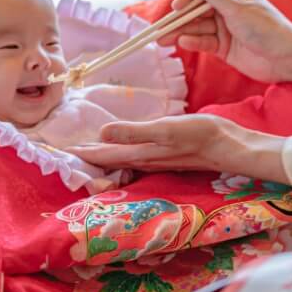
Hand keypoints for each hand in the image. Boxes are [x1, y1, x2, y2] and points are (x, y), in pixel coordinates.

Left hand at [84, 115, 288, 180]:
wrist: (234, 146)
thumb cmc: (204, 135)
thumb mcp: (168, 129)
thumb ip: (135, 132)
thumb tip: (102, 134)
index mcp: (142, 154)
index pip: (103, 156)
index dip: (81, 155)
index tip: (57, 152)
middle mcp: (146, 160)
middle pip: (109, 162)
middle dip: (88, 159)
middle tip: (64, 154)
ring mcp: (157, 159)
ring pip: (122, 161)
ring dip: (103, 158)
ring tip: (86, 153)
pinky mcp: (168, 155)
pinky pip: (136, 157)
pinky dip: (122, 154)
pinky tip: (123, 149)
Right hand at [158, 0, 291, 82]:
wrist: (285, 58)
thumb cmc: (266, 28)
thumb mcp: (236, 8)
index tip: (177, 8)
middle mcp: (227, 8)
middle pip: (196, 11)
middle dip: (179, 19)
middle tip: (161, 28)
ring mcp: (224, 28)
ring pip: (197, 28)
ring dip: (181, 32)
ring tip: (164, 40)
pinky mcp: (223, 47)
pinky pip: (204, 42)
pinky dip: (194, 42)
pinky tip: (184, 43)